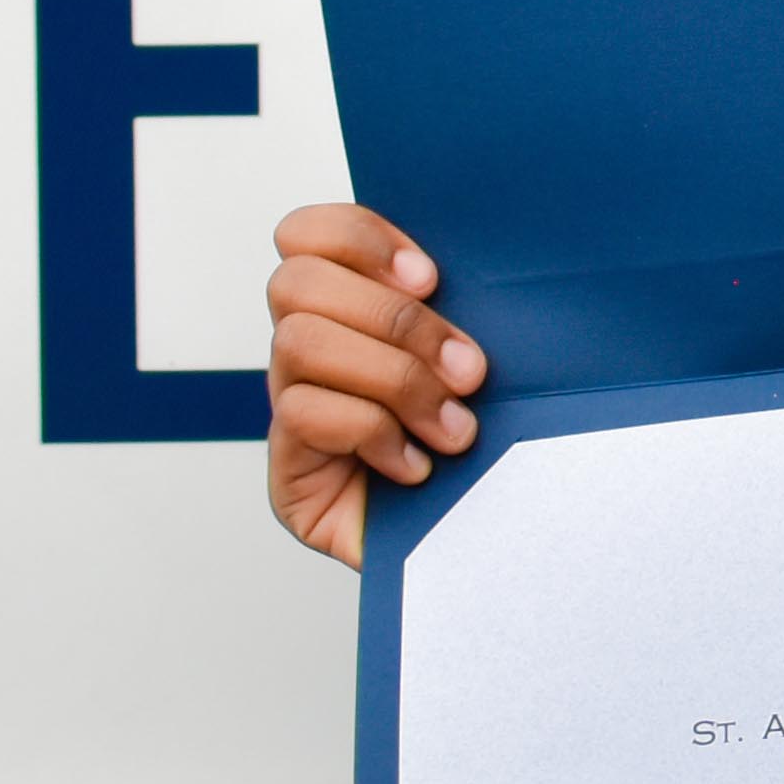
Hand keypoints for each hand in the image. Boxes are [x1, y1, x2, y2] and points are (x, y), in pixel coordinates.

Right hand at [265, 202, 478, 569]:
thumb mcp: (486, 361)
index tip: (431, 277)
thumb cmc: (495, 448)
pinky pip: (303, 413)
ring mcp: (293, 409)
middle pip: (296, 281)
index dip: (360, 238)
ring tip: (453, 428)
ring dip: (394, 379)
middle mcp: (310, 353)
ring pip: (300, 342)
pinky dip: (373, 432)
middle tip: (467, 370)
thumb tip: (495, 262)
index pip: (308, 233)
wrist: (494, 549)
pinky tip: (417, 466)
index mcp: (351, 309)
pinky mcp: (288, 472)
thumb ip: (467, 308)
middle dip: (395, 321)